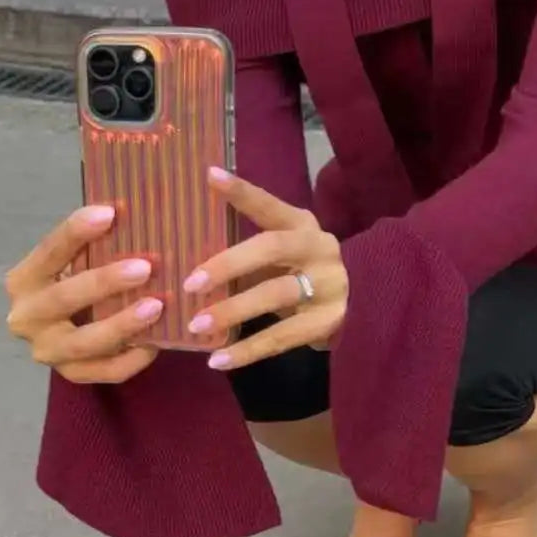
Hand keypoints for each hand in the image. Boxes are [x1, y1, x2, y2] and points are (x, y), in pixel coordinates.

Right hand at [5, 206, 163, 382]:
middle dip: (105, 282)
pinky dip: (132, 359)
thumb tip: (134, 210)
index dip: (76, 232)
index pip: (48, 252)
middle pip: (63, 299)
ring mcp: (48, 350)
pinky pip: (105, 372)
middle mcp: (27, 317)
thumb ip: (97, 244)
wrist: (65, 328)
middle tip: (144, 268)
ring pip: (84, 341)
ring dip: (121, 324)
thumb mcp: (78, 260)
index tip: (109, 213)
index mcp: (25, 280)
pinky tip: (156, 343)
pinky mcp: (73, 374)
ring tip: (156, 306)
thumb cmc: (79, 280)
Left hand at [184, 167, 347, 369]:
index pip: (269, 205)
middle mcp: (319, 248)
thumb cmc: (298, 272)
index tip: (209, 176)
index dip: (242, 191)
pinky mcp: (328, 320)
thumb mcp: (279, 252)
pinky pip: (282, 336)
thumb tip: (181, 252)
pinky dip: (247, 350)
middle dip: (228, 264)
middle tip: (191, 283)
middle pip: (272, 248)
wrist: (356, 303)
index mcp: (301, 224)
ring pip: (276, 294)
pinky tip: (217, 360)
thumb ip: (245, 248)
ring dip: (233, 310)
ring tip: (196, 325)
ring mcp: (328, 284)